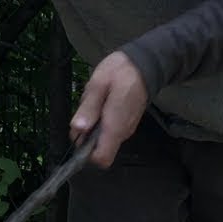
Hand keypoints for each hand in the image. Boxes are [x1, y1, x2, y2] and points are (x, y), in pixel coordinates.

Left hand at [70, 50, 147, 167]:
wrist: (145, 63)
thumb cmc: (121, 71)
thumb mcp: (98, 84)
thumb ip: (88, 107)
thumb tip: (77, 129)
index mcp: (114, 125)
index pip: (102, 158)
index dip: (86, 154)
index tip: (79, 135)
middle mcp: (122, 132)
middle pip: (99, 149)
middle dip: (86, 135)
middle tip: (86, 110)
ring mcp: (126, 129)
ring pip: (103, 139)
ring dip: (93, 126)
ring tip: (95, 102)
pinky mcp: (126, 124)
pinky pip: (109, 130)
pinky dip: (101, 121)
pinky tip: (102, 103)